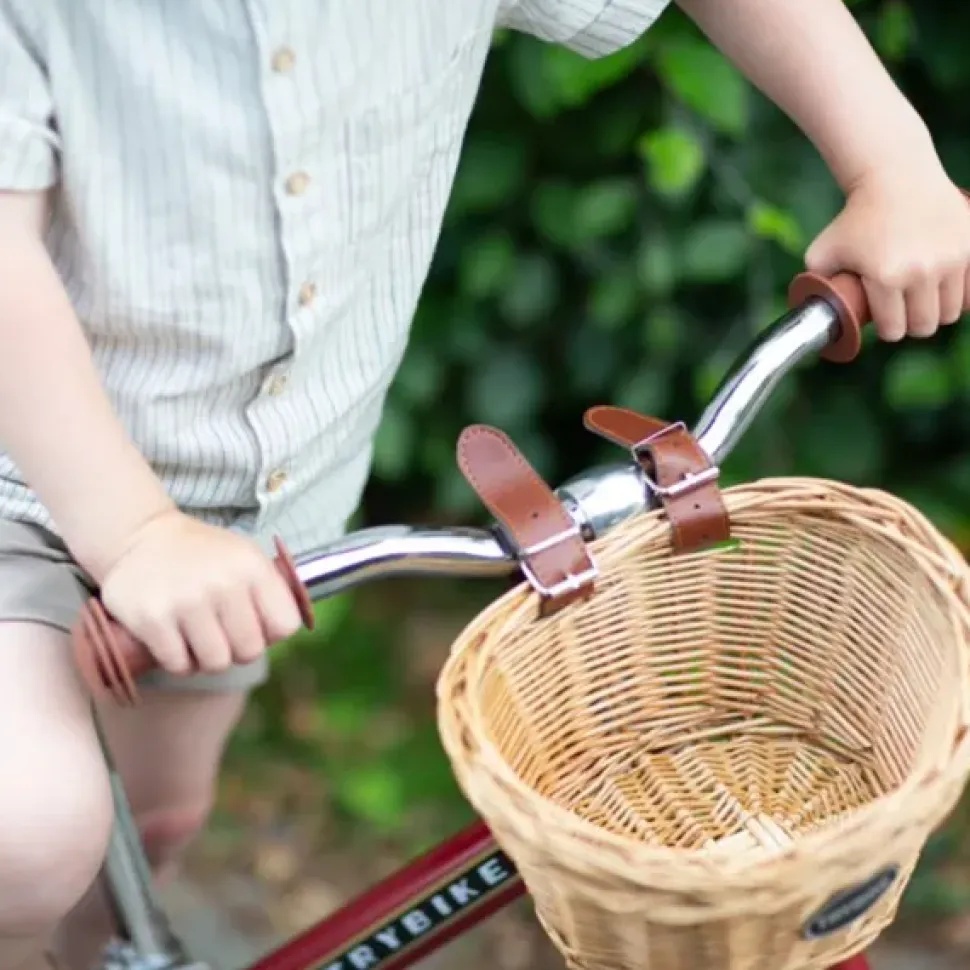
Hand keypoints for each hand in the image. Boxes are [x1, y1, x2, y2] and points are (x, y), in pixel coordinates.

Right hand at [98, 510, 301, 674]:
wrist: (142, 536)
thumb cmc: (205, 556)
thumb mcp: (246, 558)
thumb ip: (271, 593)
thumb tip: (278, 636)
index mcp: (252, 567)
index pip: (285, 625)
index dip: (270, 631)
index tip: (253, 622)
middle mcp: (222, 583)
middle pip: (250, 651)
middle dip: (238, 649)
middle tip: (221, 632)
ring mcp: (185, 601)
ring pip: (216, 663)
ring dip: (207, 659)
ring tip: (197, 637)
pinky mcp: (151, 619)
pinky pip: (179, 665)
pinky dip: (179, 661)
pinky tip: (175, 640)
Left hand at [804, 161, 969, 340]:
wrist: (895, 177)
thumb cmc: (855, 217)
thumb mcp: (822, 251)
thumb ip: (817, 281)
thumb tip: (814, 307)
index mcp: (885, 277)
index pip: (893, 329)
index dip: (887, 331)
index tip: (885, 324)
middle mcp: (921, 271)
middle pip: (924, 326)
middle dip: (912, 327)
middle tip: (904, 316)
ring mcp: (951, 259)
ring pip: (949, 312)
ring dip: (936, 313)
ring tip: (923, 304)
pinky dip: (960, 297)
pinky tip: (946, 292)